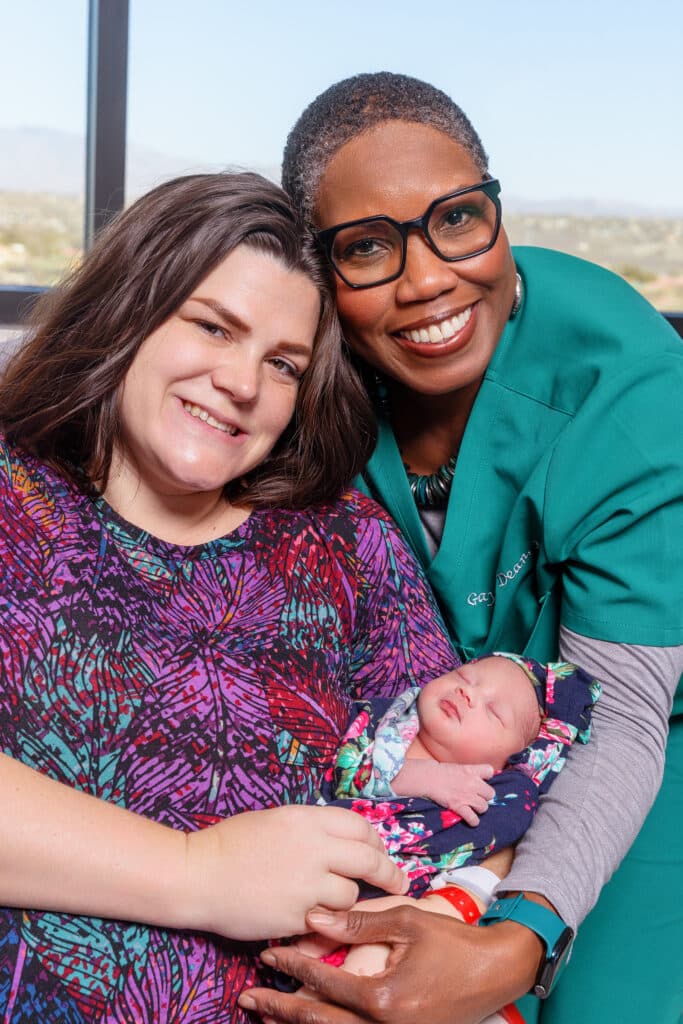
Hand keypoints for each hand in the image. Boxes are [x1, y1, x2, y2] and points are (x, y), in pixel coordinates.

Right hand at [181, 805, 407, 939]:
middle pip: (369, 860)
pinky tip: (311, 914)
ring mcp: (307, 884)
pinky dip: (323, 918)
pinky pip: (326, 920)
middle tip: (399, 882)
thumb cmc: (233, 844)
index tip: (381, 852)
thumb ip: (312, 830)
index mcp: (307, 819)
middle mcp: (313, 848)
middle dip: (390, 873)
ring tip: (332, 899)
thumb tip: (345, 841)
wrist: (198, 875)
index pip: (360, 827)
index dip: (375, 841)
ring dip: (347, 898)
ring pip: (350, 894)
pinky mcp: (297, 917)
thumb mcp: (277, 820)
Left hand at [239, 904, 543, 1023]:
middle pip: (318, 1023)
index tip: (268, 954)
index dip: (293, 967)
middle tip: (248, 999)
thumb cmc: (453, 943)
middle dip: (280, 1010)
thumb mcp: (407, 922)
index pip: (323, 985)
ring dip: (297, 1023)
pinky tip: (310, 1017)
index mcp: (383, 999)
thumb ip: (359, 921)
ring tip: (266, 1012)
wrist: (498, 972)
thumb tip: (315, 915)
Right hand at [393, 760, 494, 824]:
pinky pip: (473, 819)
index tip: (482, 780)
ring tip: (472, 807)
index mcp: (471, 770)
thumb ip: (469, 773)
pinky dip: (473, 821)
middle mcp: (472, 783)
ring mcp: (467, 796)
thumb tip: (476, 779)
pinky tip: (470, 819)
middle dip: (484, 796)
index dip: (487, 777)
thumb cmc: (440, 772)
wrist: (428, 778)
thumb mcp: (458, 768)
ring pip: (484, 807)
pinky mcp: (459, 807)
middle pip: (490, 793)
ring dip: (479, 808)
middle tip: (476, 797)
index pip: (490, 771)